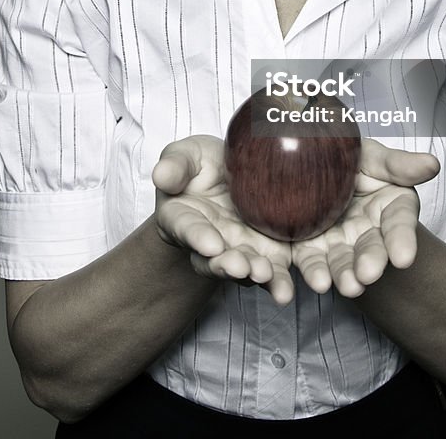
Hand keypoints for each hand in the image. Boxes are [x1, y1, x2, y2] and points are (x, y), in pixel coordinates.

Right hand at [152, 135, 293, 304]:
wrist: (232, 172)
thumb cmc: (202, 165)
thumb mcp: (186, 156)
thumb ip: (174, 166)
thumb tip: (161, 174)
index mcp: (184, 217)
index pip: (187, 228)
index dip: (197, 236)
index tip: (210, 244)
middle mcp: (211, 241)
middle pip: (215, 260)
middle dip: (227, 265)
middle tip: (240, 267)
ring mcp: (238, 249)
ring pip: (243, 268)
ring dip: (254, 274)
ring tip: (264, 274)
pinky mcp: (265, 252)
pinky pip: (272, 269)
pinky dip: (278, 281)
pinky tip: (284, 289)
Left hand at [291, 139, 439, 297]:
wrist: (308, 162)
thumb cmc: (349, 158)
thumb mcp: (373, 155)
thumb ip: (400, 164)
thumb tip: (432, 163)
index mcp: (389, 206)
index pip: (399, 224)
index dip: (401, 240)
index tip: (403, 257)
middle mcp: (367, 229)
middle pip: (372, 248)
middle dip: (371, 261)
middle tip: (368, 273)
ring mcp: (339, 241)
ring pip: (344, 261)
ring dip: (345, 274)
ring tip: (347, 285)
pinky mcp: (312, 248)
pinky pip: (312, 262)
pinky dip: (314, 272)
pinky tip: (318, 281)